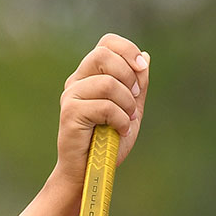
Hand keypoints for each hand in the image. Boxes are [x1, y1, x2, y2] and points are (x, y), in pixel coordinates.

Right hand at [52, 33, 148, 186]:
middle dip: (128, 76)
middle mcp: (77, 81)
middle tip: (135, 97)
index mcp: (90, 75)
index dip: (127, 49)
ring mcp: (70, 96)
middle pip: (103, 55)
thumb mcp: (130, 110)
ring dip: (127, 103)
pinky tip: (120, 130)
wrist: (89, 172)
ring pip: (107, 83)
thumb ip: (137, 86)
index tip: (141, 67)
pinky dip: (120, 119)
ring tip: (128, 120)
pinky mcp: (70, 113)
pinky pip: (104, 106)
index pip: (106, 43)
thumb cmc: (108, 143)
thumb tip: (145, 57)